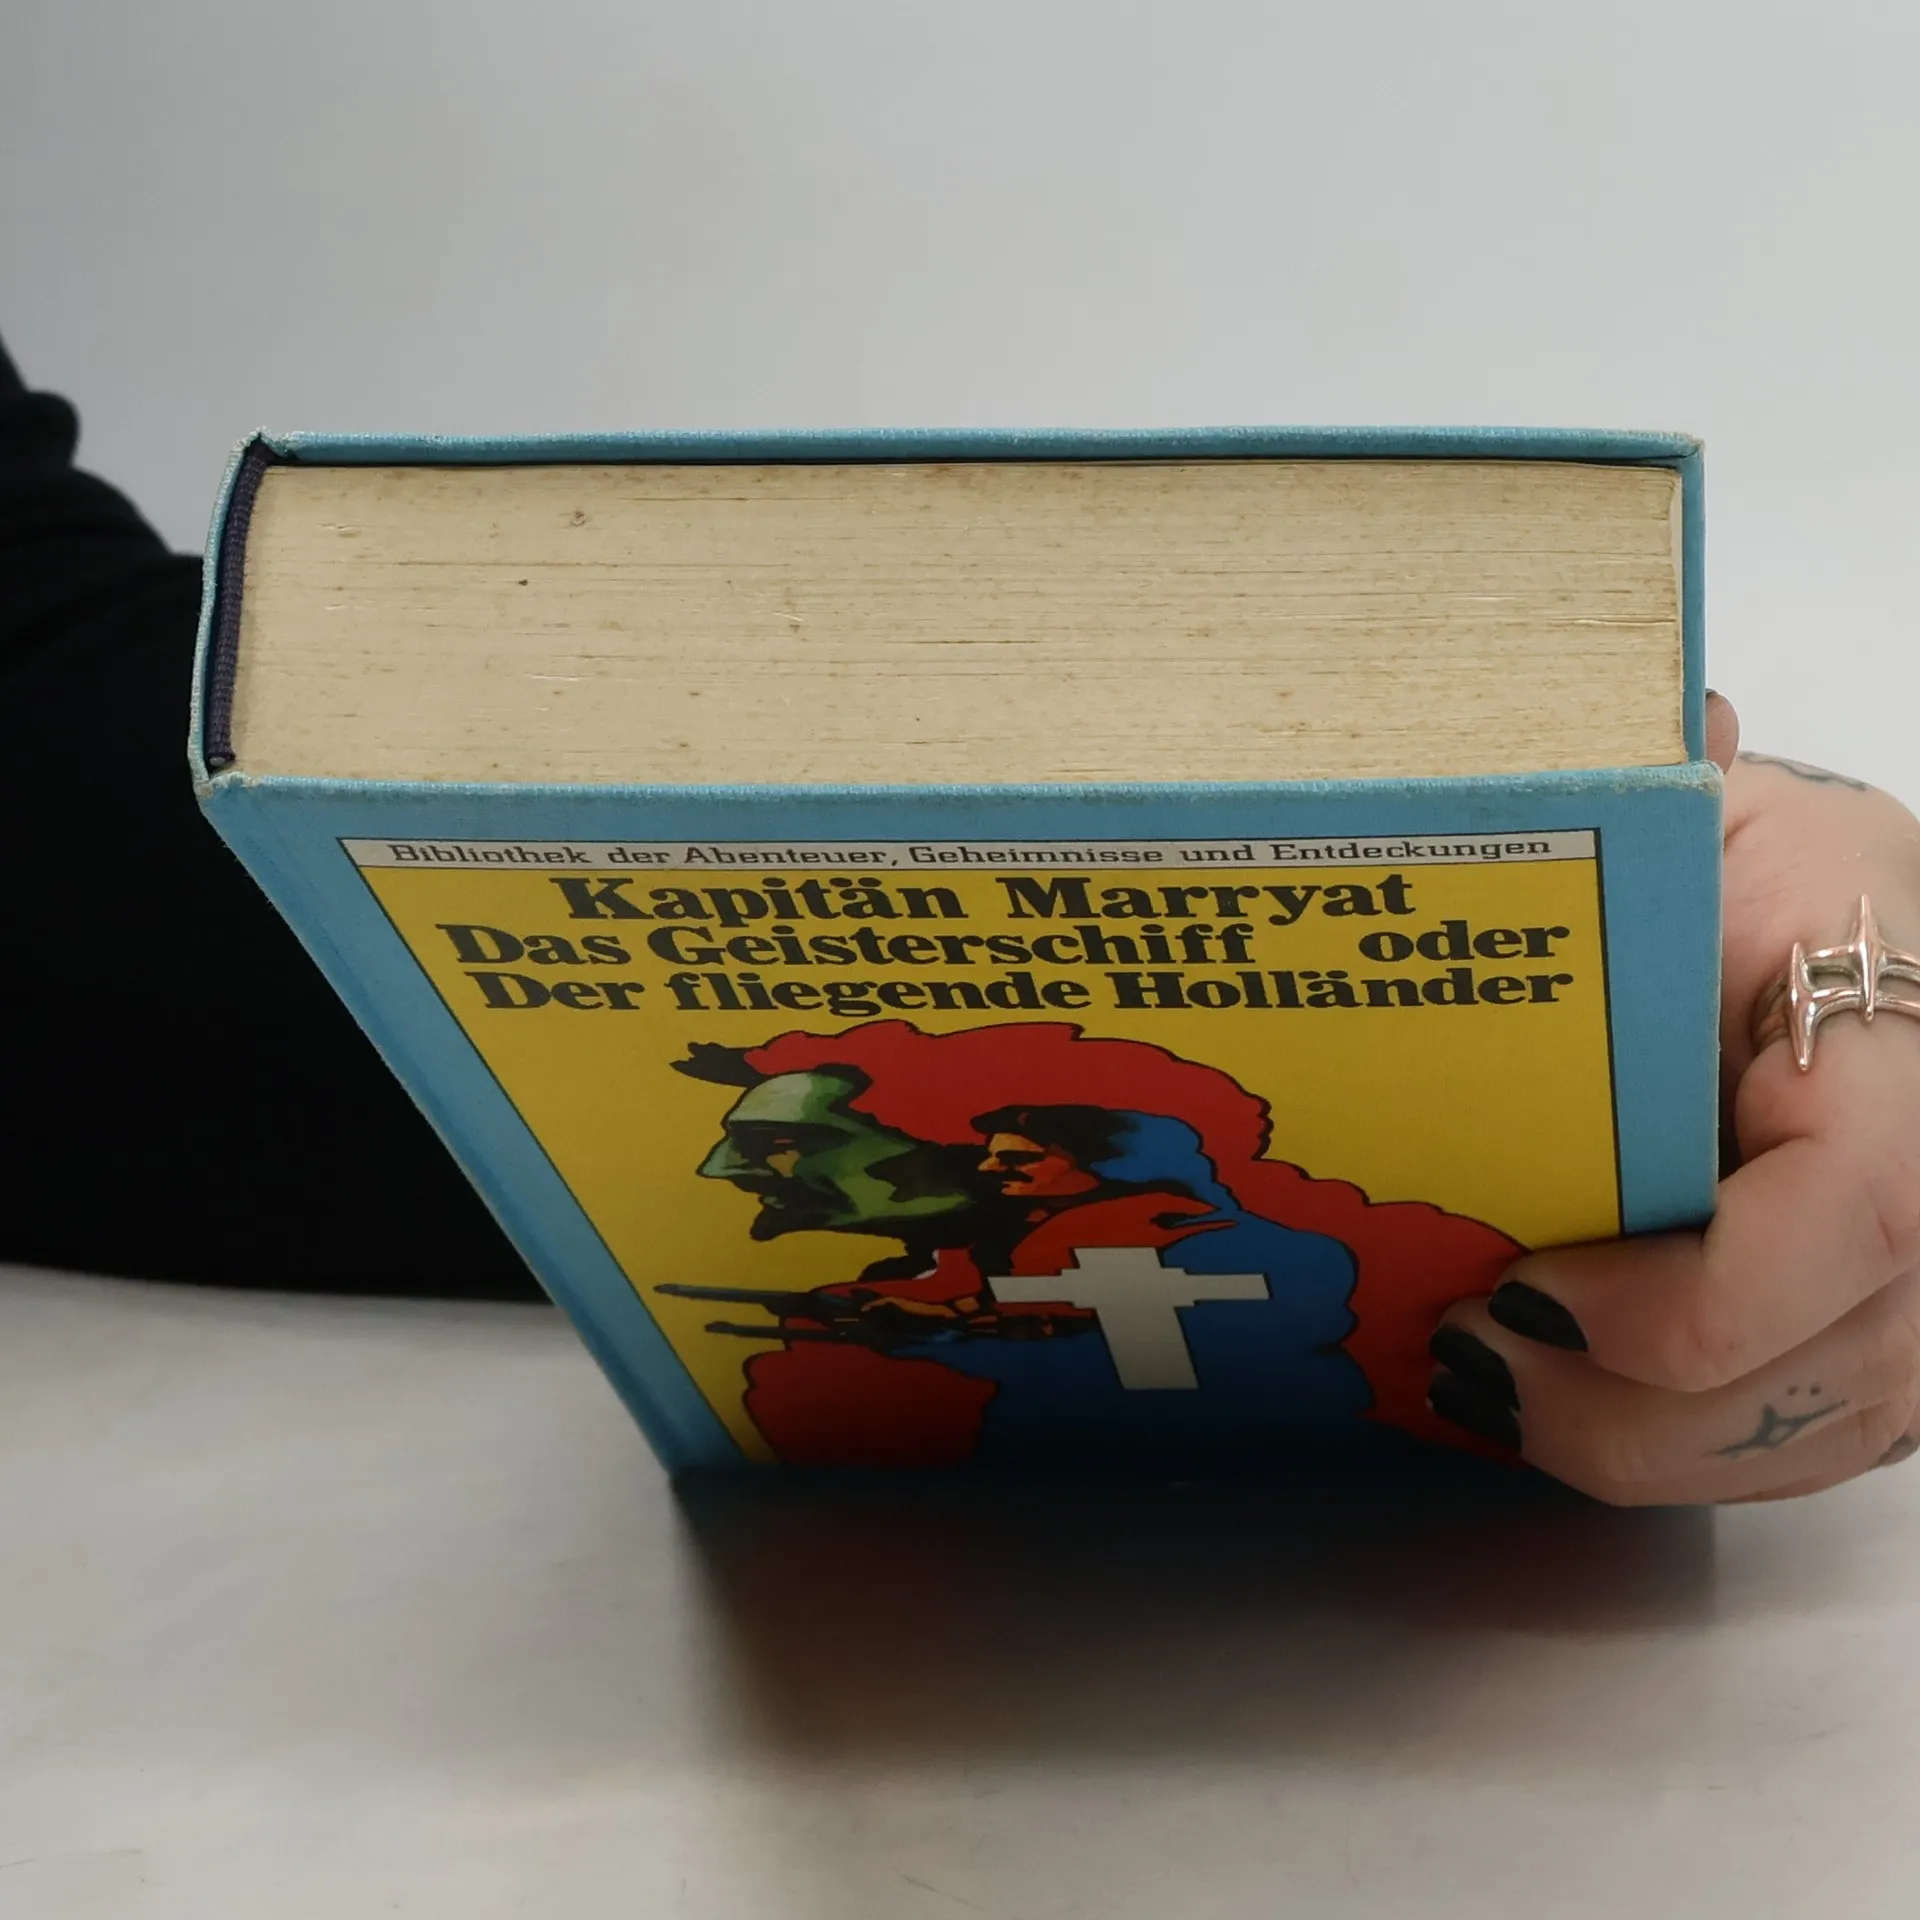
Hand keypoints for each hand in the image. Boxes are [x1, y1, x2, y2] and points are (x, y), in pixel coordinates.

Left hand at [1428, 696, 1919, 1501]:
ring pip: (1811, 1438)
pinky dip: (1676, 1456)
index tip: (1530, 1284)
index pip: (1854, 1213)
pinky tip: (1557, 1420)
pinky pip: (1803, 1448)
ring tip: (1487, 1393)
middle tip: (1468, 1355)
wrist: (1864, 941)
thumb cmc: (1792, 879)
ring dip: (1633, 1447)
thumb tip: (1668, 733)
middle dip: (1624, 1404)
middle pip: (1826, 1371)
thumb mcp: (1729, 819)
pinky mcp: (1892, 1343)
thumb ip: (1677, 795)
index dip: (1692, 1295)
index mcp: (1901, 1055)